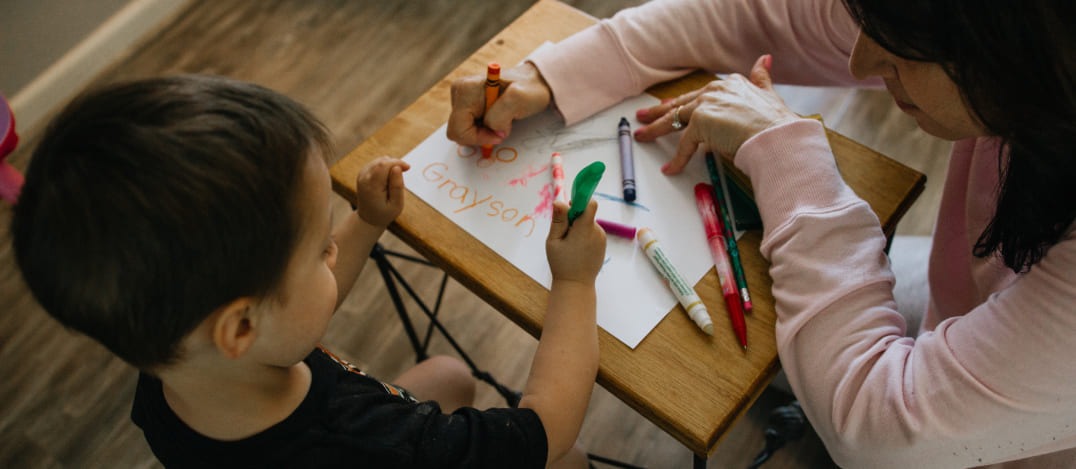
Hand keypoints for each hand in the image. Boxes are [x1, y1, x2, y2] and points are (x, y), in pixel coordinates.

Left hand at [354, 156, 409, 227]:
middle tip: (402, 177)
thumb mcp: (396, 205)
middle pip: (382, 161)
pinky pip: (377, 163)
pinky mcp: (363, 173)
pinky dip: (385, 167)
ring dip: (390, 166)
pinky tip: (388, 179)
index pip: (384, 165)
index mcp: (371, 186)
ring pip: (379, 160)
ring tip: (393, 181)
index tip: (408, 168)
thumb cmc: (384, 213)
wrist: (368, 218)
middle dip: (395, 164)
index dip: (398, 162)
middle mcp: (364, 178)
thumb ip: (397, 186)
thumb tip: (397, 168)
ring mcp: (362, 175)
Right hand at [447, 62, 551, 146]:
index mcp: (465, 88)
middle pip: (457, 132)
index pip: (459, 128)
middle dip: (480, 136)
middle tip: (501, 128)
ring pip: (462, 132)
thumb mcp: (520, 99)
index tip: (500, 134)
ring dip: (483, 133)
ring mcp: (461, 98)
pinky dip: (482, 130)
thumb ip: (500, 116)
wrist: (534, 84)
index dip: (479, 138)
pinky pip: (468, 128)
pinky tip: (496, 120)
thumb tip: (492, 130)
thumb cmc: (529, 89)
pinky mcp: (466, 105)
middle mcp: (458, 91)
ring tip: (501, 120)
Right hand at [546, 200, 605, 284]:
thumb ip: (558, 220)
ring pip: (589, 223)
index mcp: (585, 229)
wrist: (576, 285)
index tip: (569, 207)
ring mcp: (601, 238)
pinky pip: (592, 232)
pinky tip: (577, 249)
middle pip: (587, 213)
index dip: (580, 201)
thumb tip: (559, 201)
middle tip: (563, 233)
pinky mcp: (602, 244)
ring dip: (579, 227)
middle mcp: (597, 232)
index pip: (590, 204)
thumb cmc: (561, 264)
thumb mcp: (553, 241)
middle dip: (575, 218)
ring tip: (569, 244)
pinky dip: (584, 235)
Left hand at [633, 55, 798, 173]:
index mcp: (729, 84)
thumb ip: (762, 78)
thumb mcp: (769, 94)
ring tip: (642, 136)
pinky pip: (684, 144)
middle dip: (659, 111)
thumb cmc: (776, 124)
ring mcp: (706, 105)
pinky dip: (677, 159)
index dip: (682, 102)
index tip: (669, 106)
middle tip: (643, 116)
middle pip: (680, 104)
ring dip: (655, 129)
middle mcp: (715, 90)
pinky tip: (670, 169)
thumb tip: (765, 60)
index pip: (698, 94)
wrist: (777, 137)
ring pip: (674, 119)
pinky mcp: (700, 123)